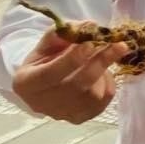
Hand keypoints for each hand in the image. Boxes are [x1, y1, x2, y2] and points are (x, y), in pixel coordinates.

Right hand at [11, 26, 129, 123]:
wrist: (46, 84)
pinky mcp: (82, 117)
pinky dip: (108, 81)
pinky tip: (102, 72)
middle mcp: (42, 103)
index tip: (90, 43)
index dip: (71, 59)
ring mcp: (63, 114)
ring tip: (103, 56)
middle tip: (118, 44)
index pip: (49, 74)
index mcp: (26, 83)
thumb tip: (89, 25)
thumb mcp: (47, 44)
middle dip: (99, 62)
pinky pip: (104, 99)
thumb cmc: (46, 60)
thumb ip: (63, 33)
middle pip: (76, 85)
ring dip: (104, 71)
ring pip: (93, 94)